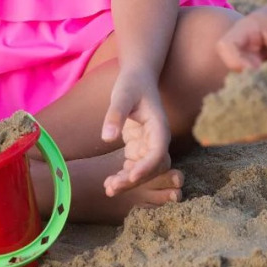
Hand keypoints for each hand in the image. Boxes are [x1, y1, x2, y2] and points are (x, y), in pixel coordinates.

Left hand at [100, 68, 170, 195]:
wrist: (136, 78)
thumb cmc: (131, 83)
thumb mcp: (122, 95)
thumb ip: (115, 115)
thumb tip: (107, 138)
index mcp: (159, 127)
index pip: (158, 152)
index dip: (147, 167)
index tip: (131, 177)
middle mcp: (157, 139)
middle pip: (152, 167)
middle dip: (135, 179)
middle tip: (112, 187)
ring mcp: (148, 144)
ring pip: (144, 170)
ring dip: (129, 181)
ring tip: (108, 188)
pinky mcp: (139, 146)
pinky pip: (134, 166)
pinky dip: (124, 176)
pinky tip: (108, 182)